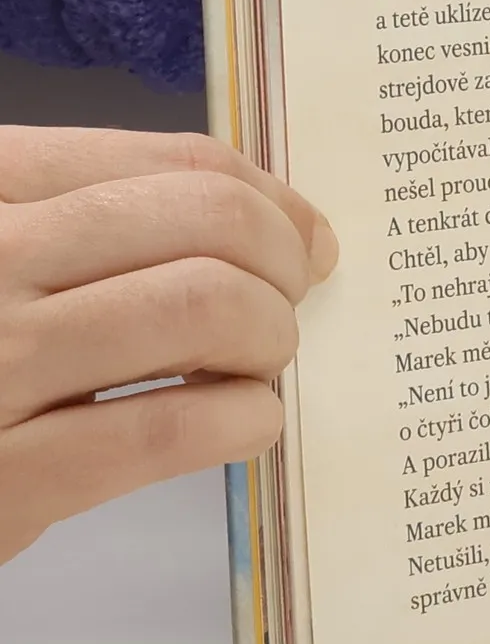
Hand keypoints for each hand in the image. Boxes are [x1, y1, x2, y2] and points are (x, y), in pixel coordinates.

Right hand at [0, 129, 335, 566]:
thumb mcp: (7, 250)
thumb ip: (111, 218)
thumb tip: (289, 222)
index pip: (177, 165)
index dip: (273, 203)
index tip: (305, 241)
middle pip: (210, 224)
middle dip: (282, 268)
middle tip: (284, 311)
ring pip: (203, 307)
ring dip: (267, 340)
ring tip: (252, 369)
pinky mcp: (5, 478)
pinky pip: (170, 427)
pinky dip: (242, 421)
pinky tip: (239, 426)